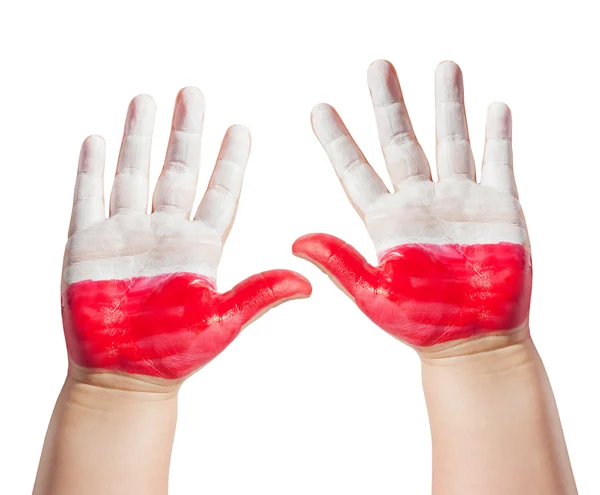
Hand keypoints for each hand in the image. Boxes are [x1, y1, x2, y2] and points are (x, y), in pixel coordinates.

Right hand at [62, 87, 310, 381]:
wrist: (125, 378)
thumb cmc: (175, 355)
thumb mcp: (223, 323)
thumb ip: (260, 295)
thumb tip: (309, 283)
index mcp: (202, 248)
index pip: (220, 191)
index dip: (230, 160)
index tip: (241, 127)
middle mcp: (166, 233)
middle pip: (178, 170)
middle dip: (186, 131)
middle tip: (193, 92)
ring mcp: (126, 235)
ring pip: (134, 173)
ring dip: (139, 137)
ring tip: (146, 99)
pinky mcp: (87, 246)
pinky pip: (89, 197)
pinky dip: (92, 168)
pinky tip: (98, 139)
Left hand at [293, 61, 530, 352]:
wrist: (472, 343)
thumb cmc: (421, 325)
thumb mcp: (373, 295)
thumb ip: (340, 264)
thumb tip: (295, 242)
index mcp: (384, 220)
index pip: (354, 169)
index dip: (336, 139)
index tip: (318, 109)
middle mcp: (418, 202)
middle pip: (400, 141)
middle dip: (388, 103)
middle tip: (377, 66)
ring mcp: (459, 201)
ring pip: (450, 141)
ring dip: (446, 104)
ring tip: (442, 66)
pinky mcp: (499, 208)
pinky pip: (498, 162)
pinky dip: (497, 136)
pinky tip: (493, 108)